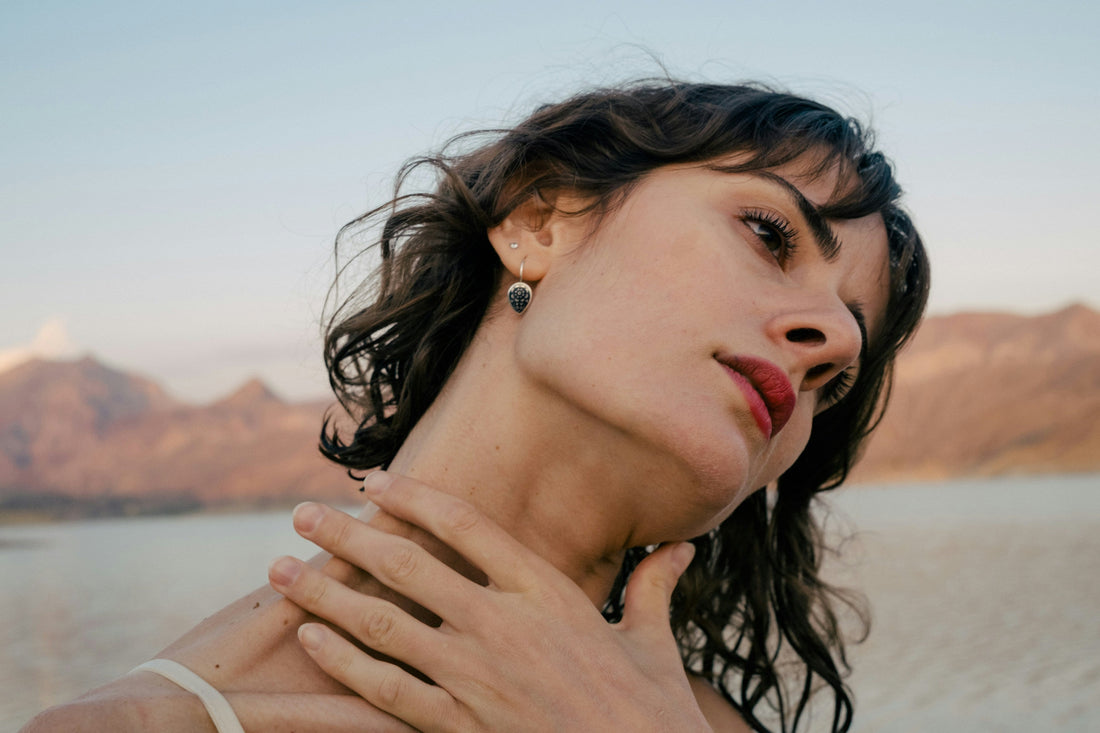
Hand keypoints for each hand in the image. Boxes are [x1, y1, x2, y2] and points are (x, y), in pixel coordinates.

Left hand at [268, 471, 711, 732]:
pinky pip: (386, 689)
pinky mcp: (459, 726)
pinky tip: (310, 639)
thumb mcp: (654, 641)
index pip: (466, 526)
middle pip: (407, 567)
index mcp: (547, 593)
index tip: (375, 481)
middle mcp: (502, 626)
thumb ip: (656, 585)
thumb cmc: (652, 710)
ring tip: (280, 572)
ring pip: (382, 625)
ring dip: (325, 595)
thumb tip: (681, 548)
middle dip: (347, 538)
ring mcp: (475, 678)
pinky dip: (343, 662)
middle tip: (301, 516)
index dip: (414, 498)